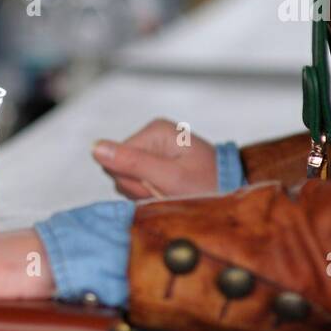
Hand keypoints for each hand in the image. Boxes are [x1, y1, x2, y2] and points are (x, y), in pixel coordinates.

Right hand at [92, 118, 216, 199]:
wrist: (235, 198)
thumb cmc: (210, 186)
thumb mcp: (170, 178)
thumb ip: (132, 163)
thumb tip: (95, 147)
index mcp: (155, 131)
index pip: (115, 159)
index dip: (133, 180)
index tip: (159, 185)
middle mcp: (152, 138)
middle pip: (119, 170)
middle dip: (141, 188)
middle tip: (168, 191)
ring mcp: (153, 153)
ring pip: (127, 181)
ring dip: (147, 194)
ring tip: (173, 193)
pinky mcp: (156, 167)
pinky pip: (138, 186)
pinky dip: (152, 196)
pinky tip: (171, 195)